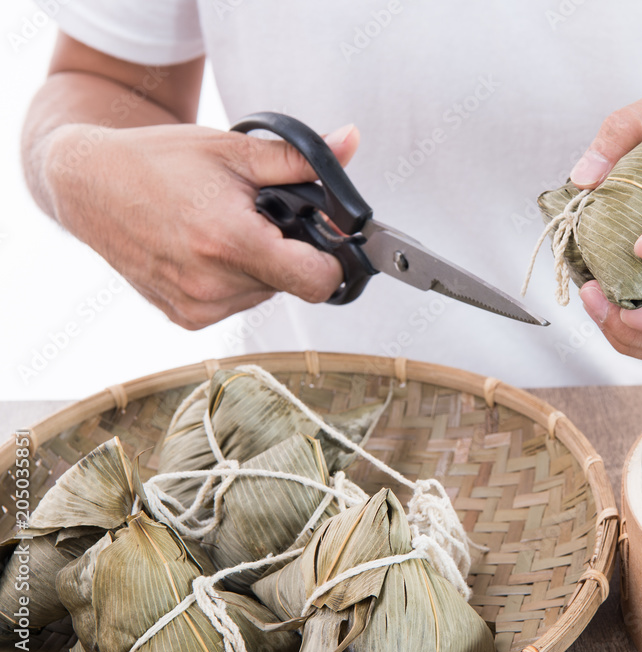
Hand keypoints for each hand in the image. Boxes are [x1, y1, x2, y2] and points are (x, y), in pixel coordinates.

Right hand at [43, 122, 359, 328]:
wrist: (90, 184)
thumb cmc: (157, 162)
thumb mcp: (234, 150)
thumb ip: (300, 159)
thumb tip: (350, 143)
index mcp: (229, 242)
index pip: (317, 280)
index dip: (332, 258)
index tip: (326, 237)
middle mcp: (212, 284)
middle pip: (292, 283)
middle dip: (288, 251)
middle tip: (259, 218)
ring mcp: (197, 306)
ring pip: (266, 294)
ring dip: (261, 265)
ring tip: (225, 228)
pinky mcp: (184, 317)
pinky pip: (237, 302)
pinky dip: (235, 278)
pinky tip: (207, 249)